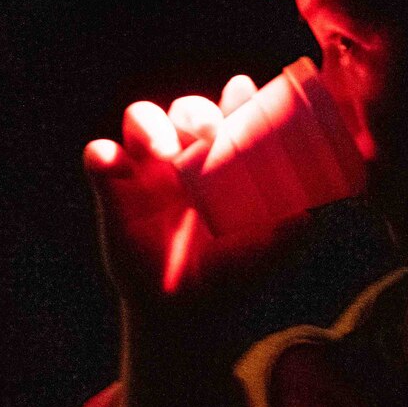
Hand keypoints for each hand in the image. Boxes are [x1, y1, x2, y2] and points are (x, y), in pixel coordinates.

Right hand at [83, 75, 308, 311]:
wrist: (188, 313)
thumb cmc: (233, 273)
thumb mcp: (270, 252)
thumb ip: (292, 228)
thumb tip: (309, 214)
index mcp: (225, 158)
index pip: (230, 114)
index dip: (237, 99)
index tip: (244, 93)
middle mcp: (186, 155)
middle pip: (185, 111)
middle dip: (196, 112)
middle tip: (210, 131)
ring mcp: (147, 169)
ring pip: (141, 119)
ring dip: (152, 126)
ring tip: (164, 152)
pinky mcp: (113, 190)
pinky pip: (98, 157)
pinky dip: (101, 154)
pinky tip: (111, 164)